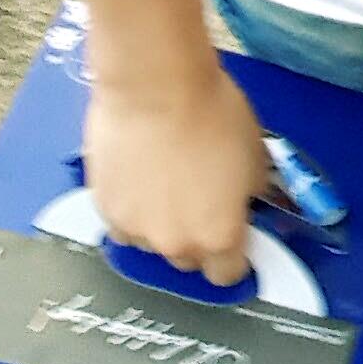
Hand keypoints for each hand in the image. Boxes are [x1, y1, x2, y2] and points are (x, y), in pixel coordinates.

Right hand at [83, 63, 267, 285]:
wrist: (158, 90)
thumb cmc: (213, 115)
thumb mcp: (256, 159)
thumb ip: (250, 195)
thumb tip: (246, 201)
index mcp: (220, 236)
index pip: (228, 273)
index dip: (234, 257)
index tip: (236, 240)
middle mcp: (176, 243)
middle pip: (190, 260)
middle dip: (199, 238)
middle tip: (203, 202)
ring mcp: (136, 229)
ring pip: (153, 243)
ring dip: (162, 224)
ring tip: (168, 183)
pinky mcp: (105, 209)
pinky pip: (124, 224)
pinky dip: (134, 210)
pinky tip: (142, 179)